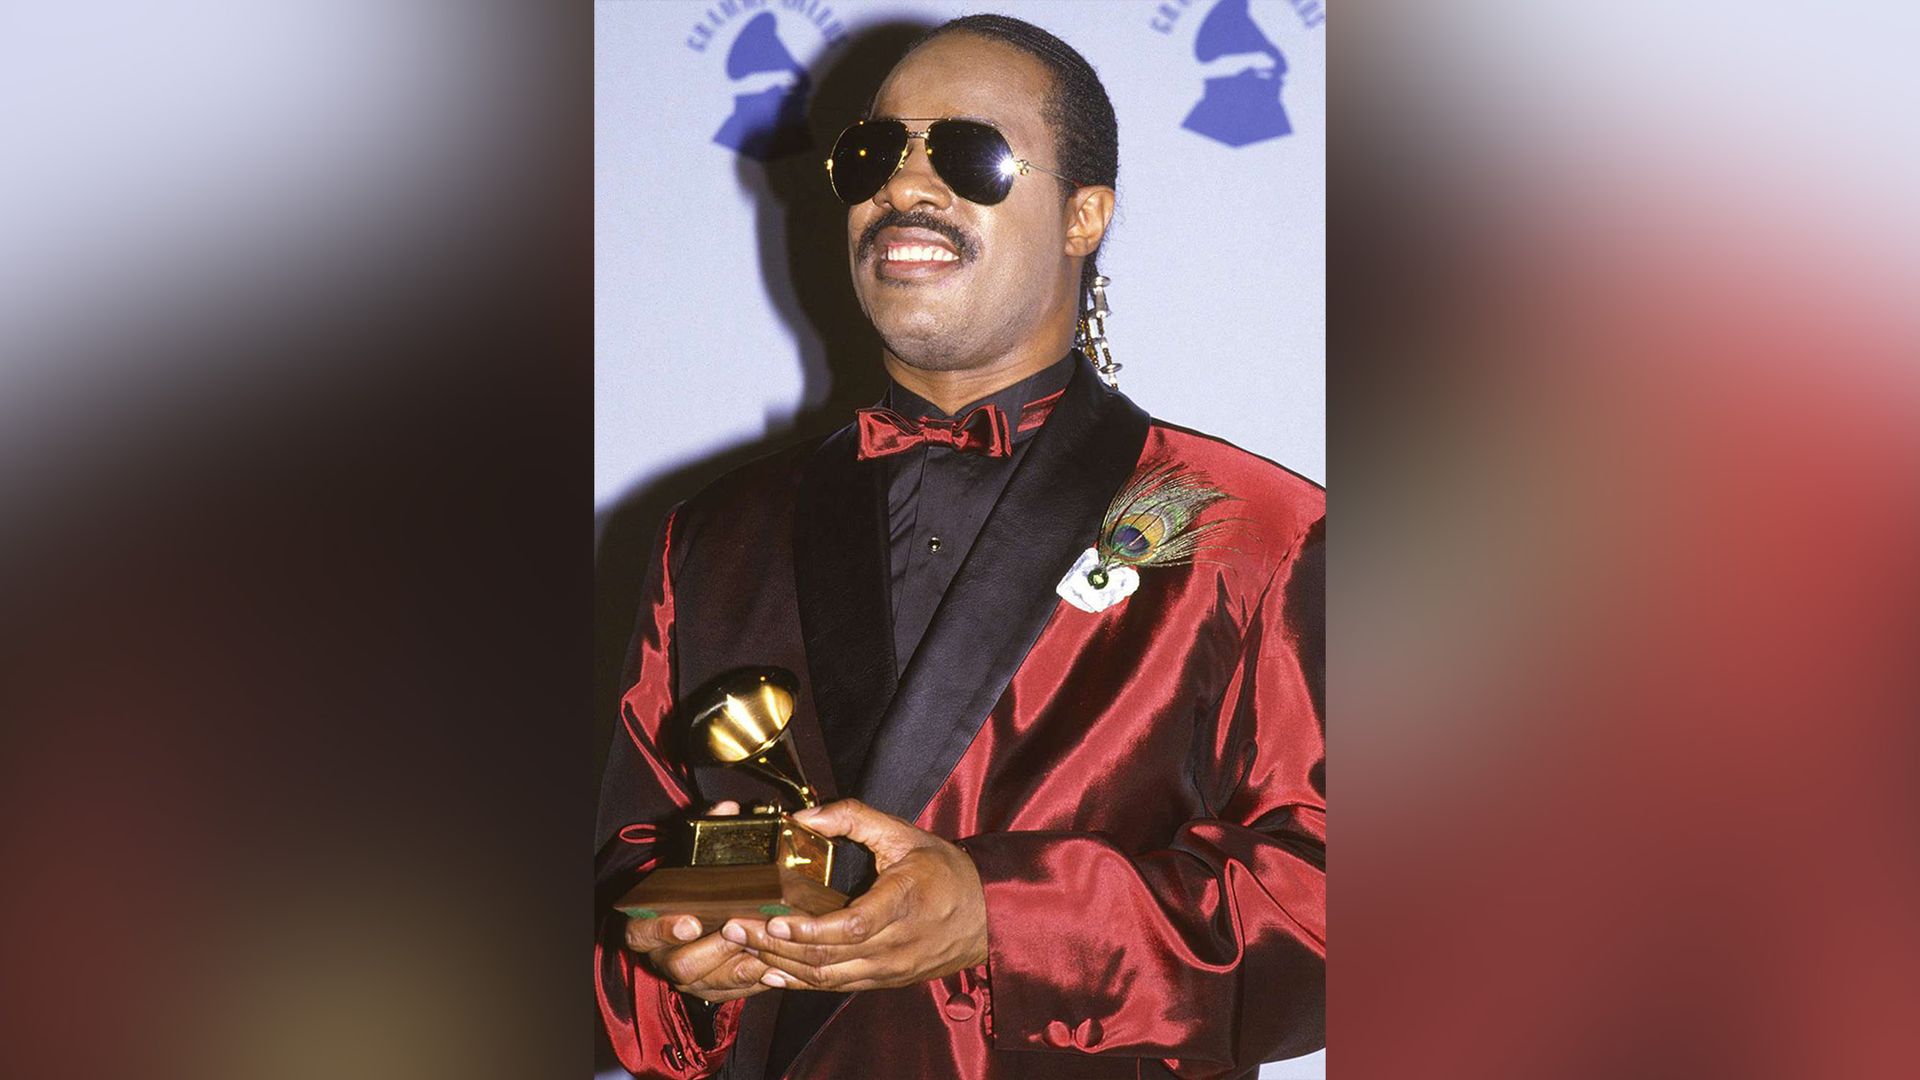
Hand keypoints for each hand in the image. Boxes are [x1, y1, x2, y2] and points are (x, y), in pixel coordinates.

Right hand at [623, 801, 772, 1003]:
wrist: (712, 909)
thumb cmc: (701, 880)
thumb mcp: (700, 853)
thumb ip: (708, 831)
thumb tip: (727, 809)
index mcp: (648, 922)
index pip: (638, 932)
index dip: (660, 929)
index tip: (689, 920)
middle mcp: (663, 954)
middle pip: (678, 965)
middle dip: (713, 950)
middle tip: (738, 931)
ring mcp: (689, 976)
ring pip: (707, 985)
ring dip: (738, 968)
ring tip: (764, 949)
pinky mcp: (714, 990)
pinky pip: (731, 995)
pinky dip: (754, 983)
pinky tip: (774, 966)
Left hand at [730, 799, 988, 991]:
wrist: (987, 917)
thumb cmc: (946, 871)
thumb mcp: (905, 833)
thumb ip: (854, 817)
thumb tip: (803, 817)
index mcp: (904, 903)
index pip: (852, 926)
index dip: (809, 929)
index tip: (773, 919)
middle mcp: (895, 945)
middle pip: (828, 957)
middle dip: (775, 946)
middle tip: (734, 927)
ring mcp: (889, 969)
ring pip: (827, 978)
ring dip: (781, 966)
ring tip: (742, 947)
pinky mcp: (884, 981)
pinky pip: (836, 987)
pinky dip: (800, 982)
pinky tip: (771, 972)